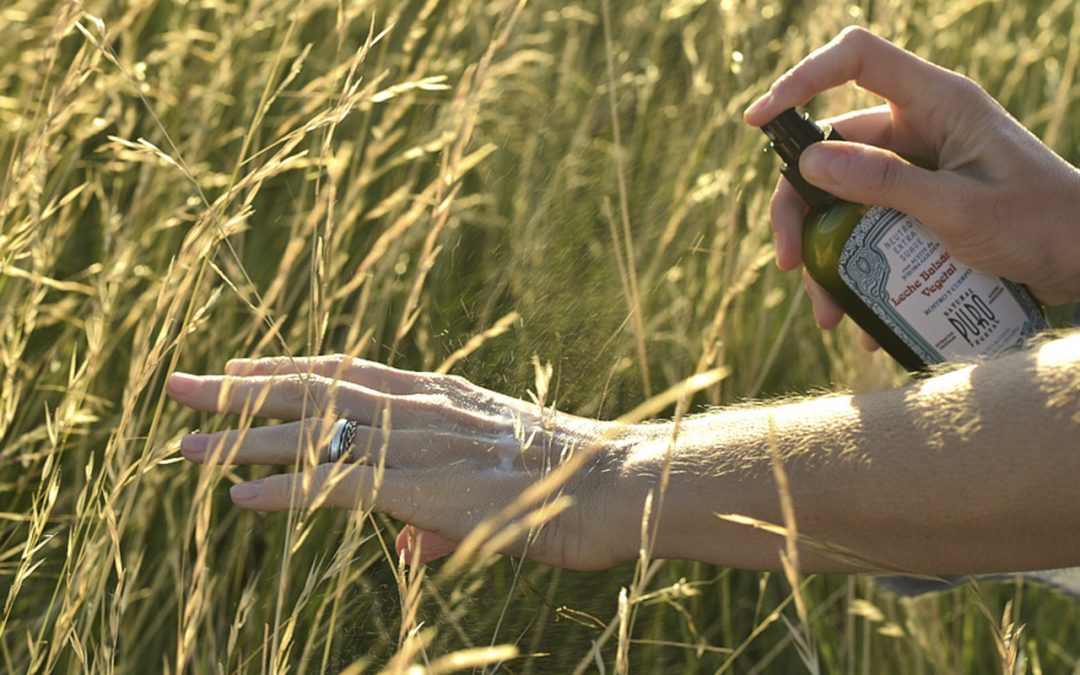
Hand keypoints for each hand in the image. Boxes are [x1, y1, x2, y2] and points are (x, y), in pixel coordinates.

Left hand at [167, 356, 634, 569]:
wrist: (613, 482)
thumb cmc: (569, 482)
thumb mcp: (498, 485)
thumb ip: (438, 516)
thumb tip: (403, 548)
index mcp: (441, 396)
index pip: (348, 373)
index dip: (288, 370)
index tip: (241, 366)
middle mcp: (420, 408)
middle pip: (314, 391)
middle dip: (241, 388)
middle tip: (179, 384)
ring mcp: (417, 443)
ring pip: (314, 434)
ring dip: (243, 437)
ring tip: (186, 440)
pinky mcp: (420, 486)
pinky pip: (337, 485)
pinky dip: (284, 489)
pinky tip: (238, 495)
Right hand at [745, 26, 1079, 346]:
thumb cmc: (1042, 225)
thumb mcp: (961, 209)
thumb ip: (887, 184)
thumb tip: (811, 163)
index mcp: (937, 103)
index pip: (857, 60)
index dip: (803, 78)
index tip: (760, 121)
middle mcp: (919, 129)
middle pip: (831, 148)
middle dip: (800, 207)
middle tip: (789, 260)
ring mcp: (914, 168)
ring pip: (842, 198)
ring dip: (825, 255)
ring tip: (828, 312)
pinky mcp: (914, 205)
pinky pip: (866, 228)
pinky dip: (855, 270)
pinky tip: (859, 314)